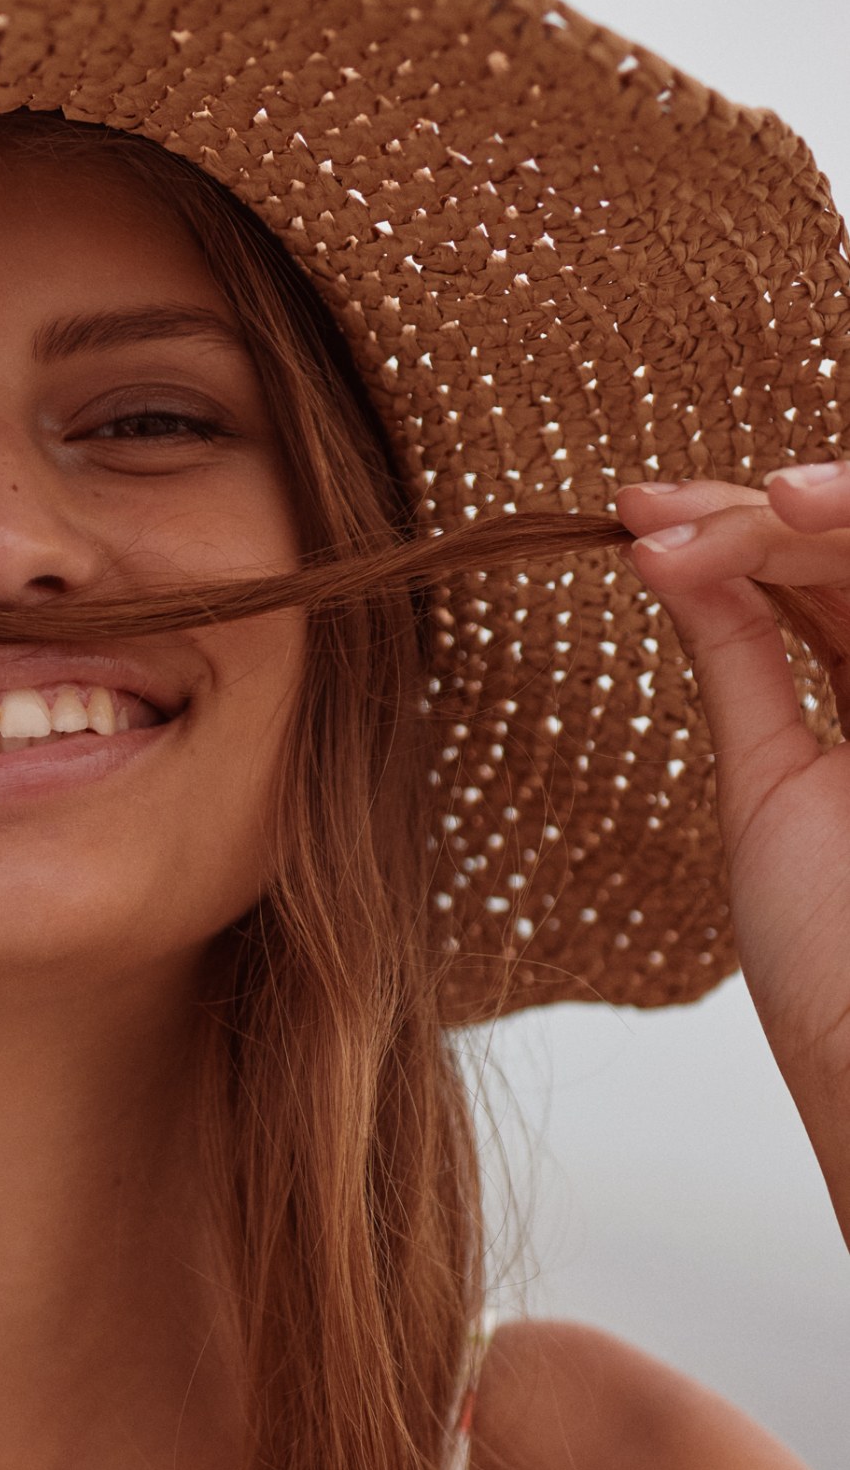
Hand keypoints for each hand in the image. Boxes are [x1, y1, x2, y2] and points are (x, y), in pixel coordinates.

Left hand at [618, 460, 849, 1212]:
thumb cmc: (832, 962)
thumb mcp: (770, 781)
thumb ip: (742, 661)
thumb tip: (666, 554)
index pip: (829, 573)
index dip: (742, 527)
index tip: (638, 517)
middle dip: (752, 507)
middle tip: (650, 514)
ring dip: (789, 511)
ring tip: (682, 525)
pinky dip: (838, 530)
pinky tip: (764, 518)